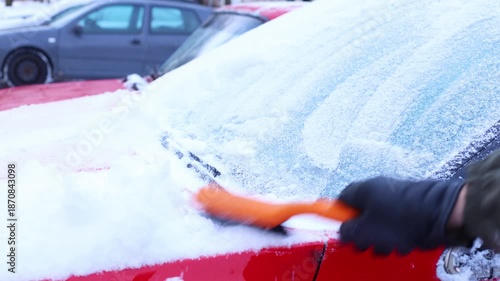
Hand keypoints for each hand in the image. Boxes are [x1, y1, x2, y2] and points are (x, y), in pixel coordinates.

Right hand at [338, 176, 464, 254]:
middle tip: (366, 244)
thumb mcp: (367, 230)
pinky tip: (404, 242)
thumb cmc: (400, 220)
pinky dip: (396, 233)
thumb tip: (341, 232)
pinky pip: (395, 221)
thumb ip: (348, 232)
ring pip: (378, 221)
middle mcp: (378, 189)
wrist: (443, 214)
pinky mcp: (410, 206)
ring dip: (380, 237)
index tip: (344, 232)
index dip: (339, 218)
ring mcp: (395, 197)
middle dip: (362, 233)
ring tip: (389, 246)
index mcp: (363, 189)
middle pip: (360, 213)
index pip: (340, 201)